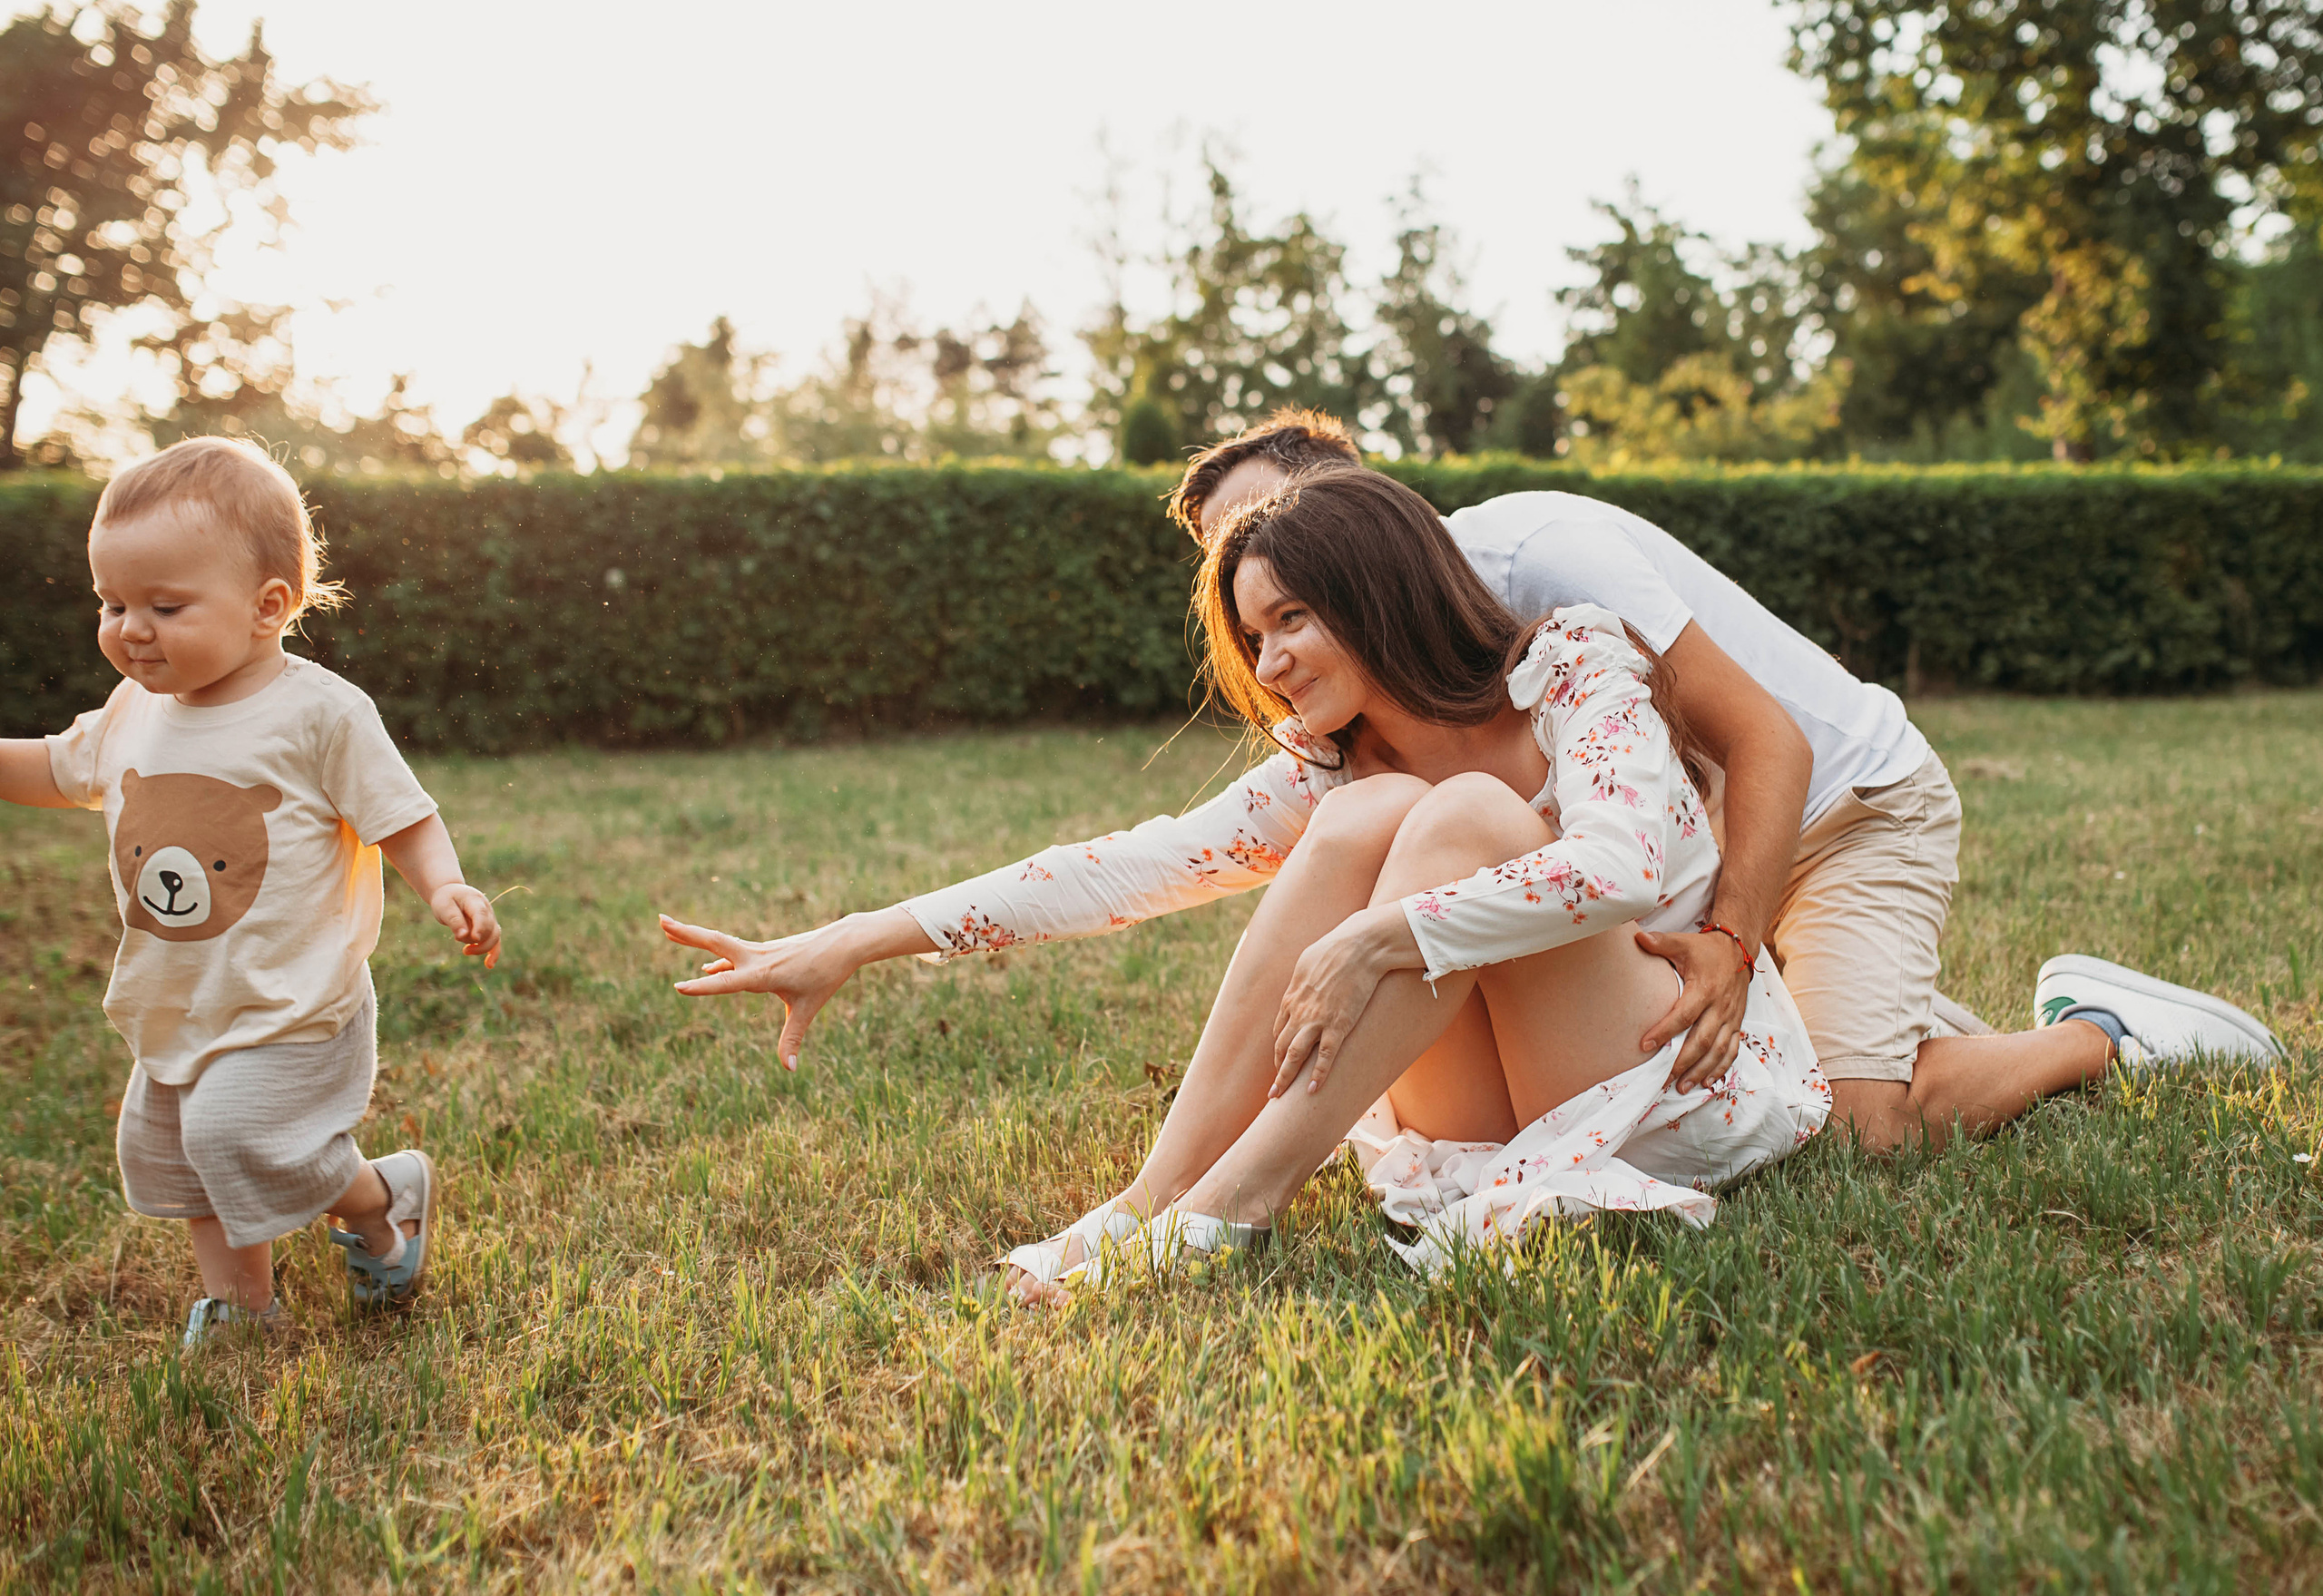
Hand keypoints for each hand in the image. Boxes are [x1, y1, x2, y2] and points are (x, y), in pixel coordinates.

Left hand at [429, 883, 500, 968]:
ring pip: (493, 937)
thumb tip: (462, 936)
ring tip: (465, 951)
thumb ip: (454, 920)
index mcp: (475, 900)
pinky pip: (495, 942)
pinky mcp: (489, 928)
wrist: (451, 894)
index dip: (480, 927)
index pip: (481, 914)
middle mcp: (487, 910)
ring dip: (480, 947)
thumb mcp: (444, 907)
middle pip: (488, 929)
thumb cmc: (446, 899)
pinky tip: (489, 965)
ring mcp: (490, 919)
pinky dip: (494, 953)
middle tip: (456, 939)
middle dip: (474, 940)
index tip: (475, 938)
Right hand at [659, 913, 862, 1070]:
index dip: (703, 987)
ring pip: (720, 943)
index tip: (678, 987)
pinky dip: (716, 956)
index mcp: (763, 973)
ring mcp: (758, 951)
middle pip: (714, 942)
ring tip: (666, 926)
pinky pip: (733, 953)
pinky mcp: (764, 950)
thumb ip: (793, 1038)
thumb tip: (790, 1068)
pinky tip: (707, 965)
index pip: (726, 982)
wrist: (843, 943)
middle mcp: (756, 958)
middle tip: (659, 920)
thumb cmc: (825, 975)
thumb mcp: (808, 1008)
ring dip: (693, 935)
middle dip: (686, 933)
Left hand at [1269, 905, 1410, 1098]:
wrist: (1359, 946)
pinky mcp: (1338, 1026)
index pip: (1280, 1029)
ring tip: (1278, 1097)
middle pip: (1282, 1046)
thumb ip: (1301, 981)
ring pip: (1295, 1055)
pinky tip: (1312, 1091)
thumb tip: (1300, 987)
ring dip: (1285, 1078)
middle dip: (1277, 1069)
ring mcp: (1317, 1020)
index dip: (1278, 1048)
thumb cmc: (1335, 949)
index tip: (1280, 1061)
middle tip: (1273, 1089)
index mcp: (1292, 997)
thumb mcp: (1307, 962)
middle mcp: (1299, 1012)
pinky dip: (1318, 1075)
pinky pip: (1325, 1057)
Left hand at [1634, 927, 1752, 1091]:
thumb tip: (1636, 937)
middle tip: (1664, 1078)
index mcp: (1705, 989)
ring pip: (1718, 1050)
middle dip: (1683, 1062)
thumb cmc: (1706, 950)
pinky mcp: (1737, 1024)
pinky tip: (1707, 1082)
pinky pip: (1732, 1050)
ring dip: (1701, 1071)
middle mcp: (1720, 1007)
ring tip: (1682, 1087)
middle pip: (1702, 1040)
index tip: (1645, 1045)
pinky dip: (1721, 1068)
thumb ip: (1660, 942)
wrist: (1739, 950)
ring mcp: (1731, 1018)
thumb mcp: (1684, 943)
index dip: (1665, 1031)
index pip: (1684, 1015)